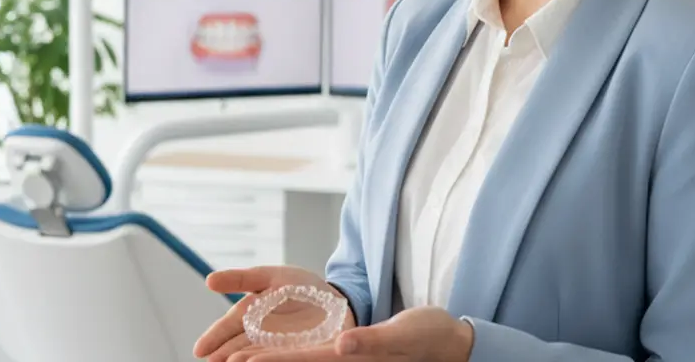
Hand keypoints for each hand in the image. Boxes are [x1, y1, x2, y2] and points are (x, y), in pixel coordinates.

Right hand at [193, 265, 356, 361]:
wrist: (336, 299)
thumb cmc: (299, 288)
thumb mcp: (270, 276)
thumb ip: (241, 279)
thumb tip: (209, 281)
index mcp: (252, 317)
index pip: (229, 328)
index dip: (214, 338)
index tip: (199, 350)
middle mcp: (263, 337)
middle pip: (241, 347)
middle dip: (227, 355)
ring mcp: (283, 348)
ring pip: (262, 356)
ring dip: (250, 359)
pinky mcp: (306, 353)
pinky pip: (292, 357)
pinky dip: (280, 360)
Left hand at [220, 306, 473, 361]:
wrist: (451, 342)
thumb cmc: (429, 336)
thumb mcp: (402, 335)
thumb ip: (372, 342)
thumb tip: (342, 345)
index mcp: (351, 359)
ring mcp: (350, 361)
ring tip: (242, 360)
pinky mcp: (356, 357)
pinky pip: (321, 357)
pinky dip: (297, 358)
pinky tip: (283, 355)